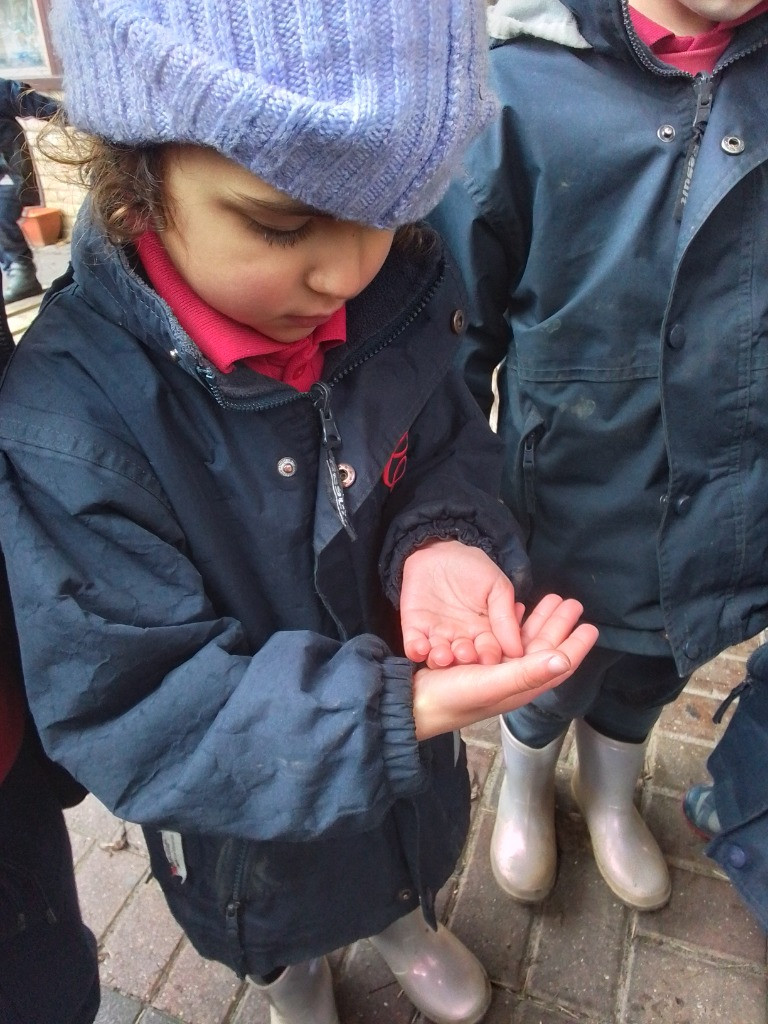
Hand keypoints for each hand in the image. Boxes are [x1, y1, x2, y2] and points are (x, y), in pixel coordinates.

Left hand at [400, 540, 522, 667]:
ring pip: (439, 656)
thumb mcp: (497, 587)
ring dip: (440, 659)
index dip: (490, 657)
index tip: (491, 659)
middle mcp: (462, 639)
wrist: (440, 550)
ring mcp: (438, 635)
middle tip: (466, 654)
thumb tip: (518, 650)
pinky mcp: (415, 628)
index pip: (490, 652)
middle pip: (464, 658)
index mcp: (485, 633)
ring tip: (443, 655)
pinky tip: (420, 649)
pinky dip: (416, 650)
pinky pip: (414, 644)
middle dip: (464, 659)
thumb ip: (505, 616)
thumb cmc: (473, 569)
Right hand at [412, 594, 598, 739]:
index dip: (575, 647)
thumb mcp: (492, 684)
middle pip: (544, 647)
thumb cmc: (452, 698)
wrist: (414, 704)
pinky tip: (515, 608)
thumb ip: (527, 673)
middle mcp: (512, 677)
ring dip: (538, 620)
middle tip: (571, 602)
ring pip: (525, 640)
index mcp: (521, 685)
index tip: (591, 627)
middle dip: (558, 625)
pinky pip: (503, 637)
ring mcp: (495, 669)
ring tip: (551, 599)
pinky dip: (512, 622)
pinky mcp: (478, 660)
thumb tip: (565, 660)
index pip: (557, 664)